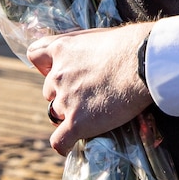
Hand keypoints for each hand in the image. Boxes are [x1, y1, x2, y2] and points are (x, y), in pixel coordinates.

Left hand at [28, 23, 154, 154]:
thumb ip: (86, 45)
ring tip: (92, 115)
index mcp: (62, 49)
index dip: (46, 66)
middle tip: (87, 95)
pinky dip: (63, 144)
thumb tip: (92, 55)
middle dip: (64, 94)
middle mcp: (58, 75)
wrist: (143, 63)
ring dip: (70, 114)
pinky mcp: (76, 122)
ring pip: (57, 113)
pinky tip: (70, 145)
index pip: (35, 56)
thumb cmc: (131, 44)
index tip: (58, 70)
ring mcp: (66, 100)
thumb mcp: (101, 34)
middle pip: (50, 91)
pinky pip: (59, 141)